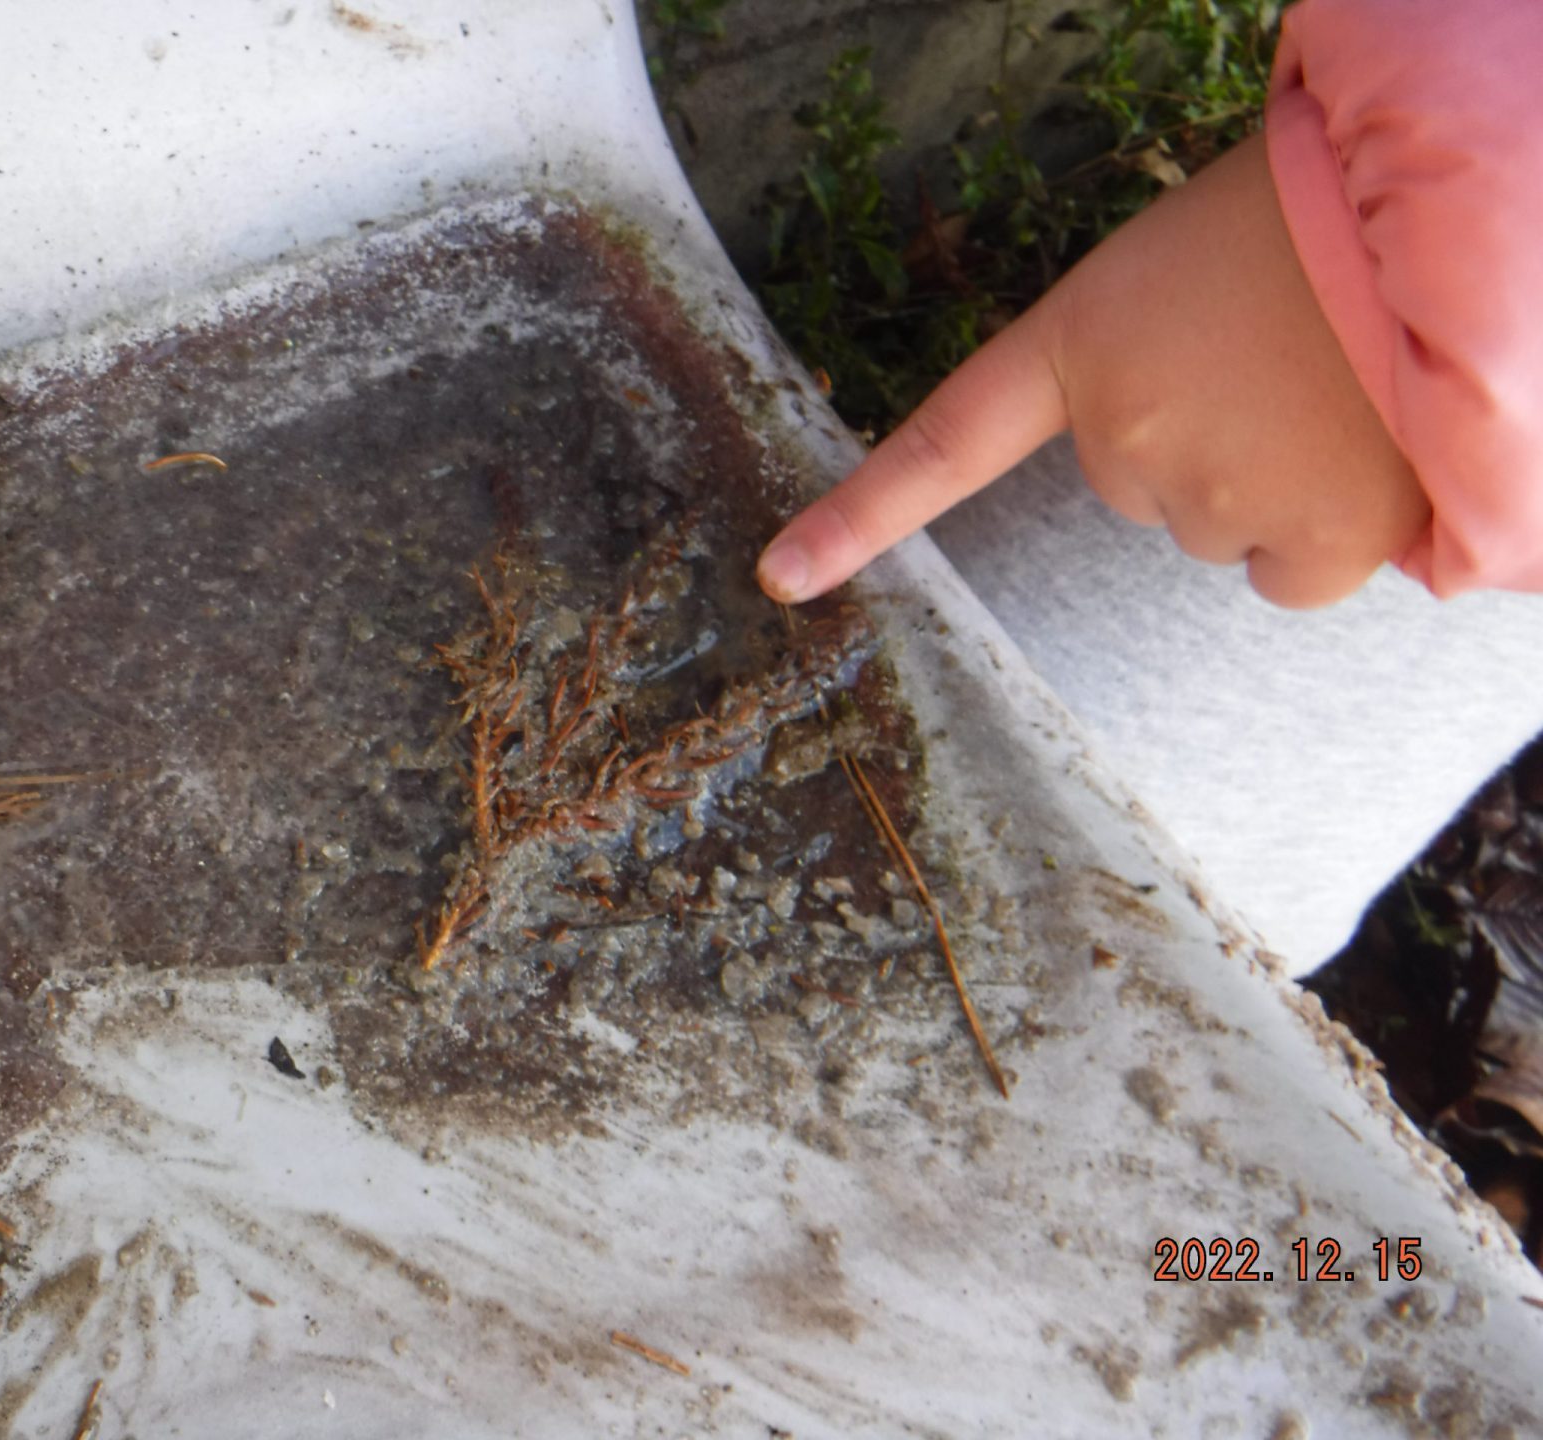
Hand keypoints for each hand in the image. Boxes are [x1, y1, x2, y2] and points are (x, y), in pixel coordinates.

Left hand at [756, 134, 1430, 609]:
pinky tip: (1362, 454)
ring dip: (1270, 480)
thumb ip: (1148, 359)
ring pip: (1215, 528)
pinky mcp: (1308, 540)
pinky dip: (1328, 536)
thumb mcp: (1190, 263)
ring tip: (1331, 391)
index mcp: (1084, 344)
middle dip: (1198, 439)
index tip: (781, 576)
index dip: (858, 517)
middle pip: (1135, 486)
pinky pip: (1287, 575)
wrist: (1450, 216)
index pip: (944, 442)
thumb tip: (1188, 450)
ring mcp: (1209, 494)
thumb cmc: (1320, 218)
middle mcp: (1124, 433)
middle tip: (1275, 361)